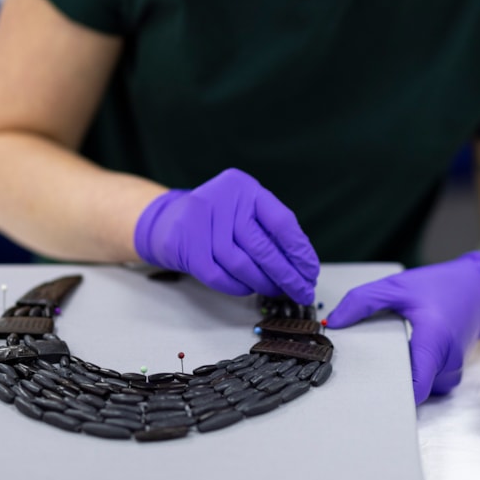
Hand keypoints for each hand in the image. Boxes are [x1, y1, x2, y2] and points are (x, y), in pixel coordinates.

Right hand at [133, 168, 318, 302]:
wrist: (168, 221)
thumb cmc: (217, 220)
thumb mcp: (243, 210)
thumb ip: (268, 230)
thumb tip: (302, 266)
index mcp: (244, 187)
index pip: (281, 221)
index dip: (299, 250)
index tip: (311, 272)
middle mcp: (222, 199)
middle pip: (262, 246)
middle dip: (287, 274)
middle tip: (302, 291)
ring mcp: (200, 221)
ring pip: (241, 264)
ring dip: (263, 283)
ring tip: (276, 291)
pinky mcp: (185, 245)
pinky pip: (219, 276)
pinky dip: (238, 287)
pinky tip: (250, 289)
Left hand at [327, 251, 479, 403]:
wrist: (478, 288)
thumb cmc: (439, 286)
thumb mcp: (397, 285)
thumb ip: (362, 301)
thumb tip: (333, 323)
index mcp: (434, 340)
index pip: (416, 387)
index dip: (391, 395)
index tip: (367, 392)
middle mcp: (447, 362)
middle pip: (414, 390)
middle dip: (389, 384)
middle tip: (364, 372)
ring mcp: (452, 371)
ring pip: (422, 389)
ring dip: (404, 378)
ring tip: (387, 359)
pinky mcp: (452, 374)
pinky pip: (429, 383)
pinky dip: (415, 374)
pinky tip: (405, 357)